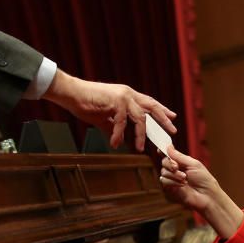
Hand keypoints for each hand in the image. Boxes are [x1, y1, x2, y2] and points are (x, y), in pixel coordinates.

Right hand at [43, 70, 176, 150]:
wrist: (71, 93)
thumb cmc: (85, 103)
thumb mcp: (104, 117)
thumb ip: (114, 127)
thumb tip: (120, 140)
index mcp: (127, 95)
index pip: (149, 102)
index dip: (161, 110)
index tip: (172, 117)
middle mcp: (128, 94)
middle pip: (151, 107)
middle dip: (163, 119)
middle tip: (172, 131)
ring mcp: (123, 97)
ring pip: (139, 118)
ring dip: (140, 136)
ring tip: (139, 148)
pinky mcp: (115, 101)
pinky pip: (122, 122)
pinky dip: (119, 135)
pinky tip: (115, 144)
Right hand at [159, 146, 243, 235]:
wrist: (206, 195)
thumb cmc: (204, 179)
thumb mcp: (193, 164)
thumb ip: (179, 156)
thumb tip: (168, 146)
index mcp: (182, 162)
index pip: (169, 155)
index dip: (163, 151)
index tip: (160, 150)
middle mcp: (176, 170)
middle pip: (164, 162)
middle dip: (169, 163)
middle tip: (177, 167)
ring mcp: (173, 180)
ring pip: (163, 172)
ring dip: (174, 174)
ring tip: (184, 178)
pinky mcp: (170, 189)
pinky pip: (164, 181)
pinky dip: (173, 182)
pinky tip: (182, 185)